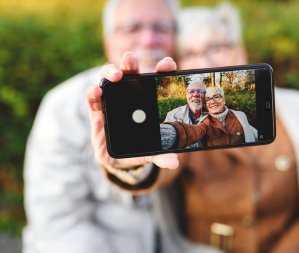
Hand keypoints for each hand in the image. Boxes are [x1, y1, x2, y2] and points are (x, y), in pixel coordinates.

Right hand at [86, 52, 178, 169]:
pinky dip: (93, 92)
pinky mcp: (97, 110)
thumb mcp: (149, 152)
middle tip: (130, 59)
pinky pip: (93, 98)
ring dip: (110, 71)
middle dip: (130, 63)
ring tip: (116, 75)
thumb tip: (174, 162)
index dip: (162, 69)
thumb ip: (160, 155)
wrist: (117, 159)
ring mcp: (112, 100)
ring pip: (110, 79)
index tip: (168, 64)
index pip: (156, 80)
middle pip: (130, 73)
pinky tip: (96, 91)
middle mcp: (130, 95)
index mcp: (148, 100)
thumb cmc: (137, 148)